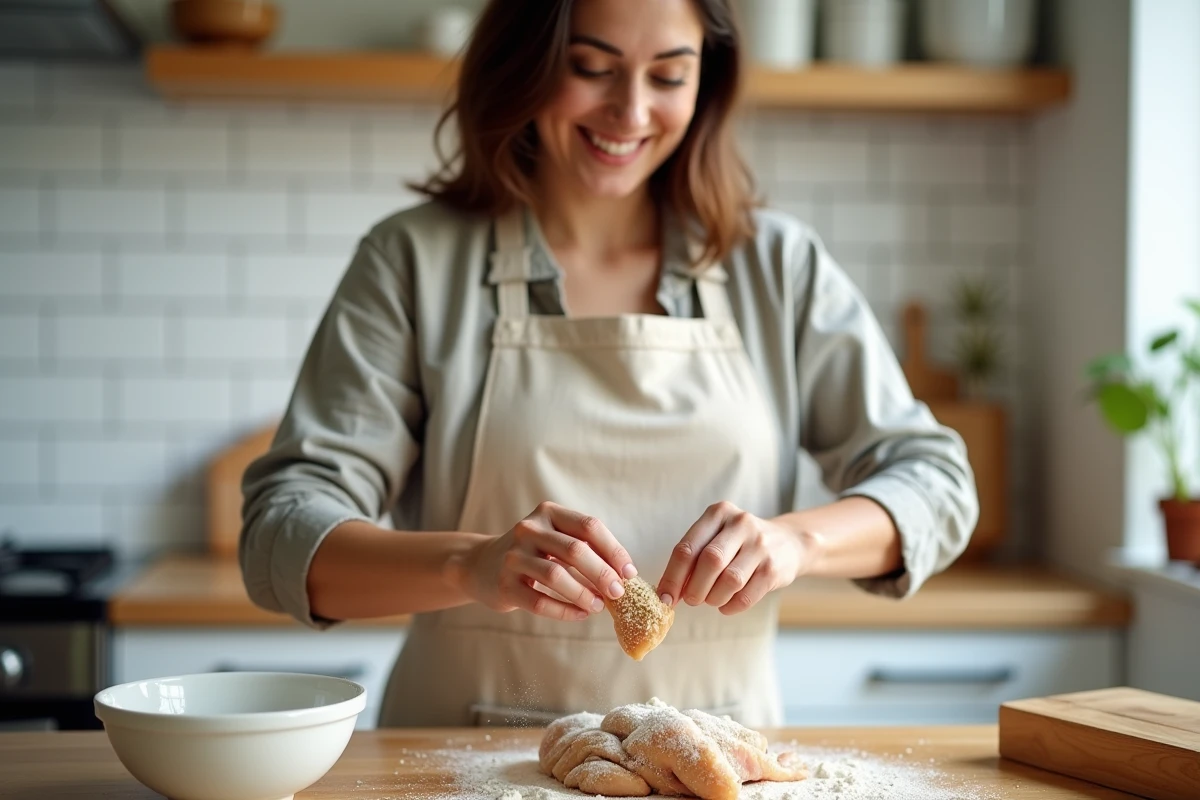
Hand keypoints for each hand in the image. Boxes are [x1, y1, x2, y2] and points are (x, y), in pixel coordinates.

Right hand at [448, 501, 637, 620]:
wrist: (480, 566)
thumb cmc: (531, 553)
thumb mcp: (554, 539)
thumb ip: (585, 549)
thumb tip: (624, 575)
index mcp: (549, 512)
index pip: (589, 527)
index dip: (614, 550)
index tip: (630, 572)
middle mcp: (529, 529)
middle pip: (576, 550)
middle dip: (603, 574)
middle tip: (618, 593)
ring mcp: (513, 556)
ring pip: (556, 576)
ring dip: (584, 594)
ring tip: (598, 606)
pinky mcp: (504, 584)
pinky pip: (539, 601)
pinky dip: (565, 611)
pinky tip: (580, 614)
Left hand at [656, 501, 808, 614]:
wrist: (789, 542)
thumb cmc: (740, 543)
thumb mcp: (717, 537)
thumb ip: (693, 557)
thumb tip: (669, 592)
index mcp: (718, 513)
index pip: (687, 547)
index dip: (672, 576)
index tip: (665, 597)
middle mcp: (741, 524)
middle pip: (709, 561)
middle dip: (694, 588)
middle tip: (691, 600)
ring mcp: (760, 545)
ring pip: (729, 580)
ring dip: (713, 598)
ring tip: (711, 600)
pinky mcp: (774, 568)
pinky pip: (746, 596)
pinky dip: (731, 607)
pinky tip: (726, 605)